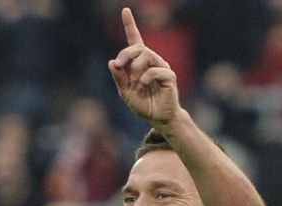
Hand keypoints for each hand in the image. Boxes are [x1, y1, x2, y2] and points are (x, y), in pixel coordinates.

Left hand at [109, 8, 180, 127]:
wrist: (158, 118)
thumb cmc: (144, 104)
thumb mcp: (125, 92)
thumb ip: (119, 78)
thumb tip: (112, 62)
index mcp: (141, 63)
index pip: (135, 40)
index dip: (130, 25)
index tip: (125, 10)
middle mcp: (153, 61)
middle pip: (139, 47)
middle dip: (126, 53)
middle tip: (119, 64)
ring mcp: (162, 67)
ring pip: (147, 55)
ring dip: (136, 67)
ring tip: (135, 81)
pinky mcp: (169, 76)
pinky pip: (155, 70)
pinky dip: (146, 77)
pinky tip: (144, 85)